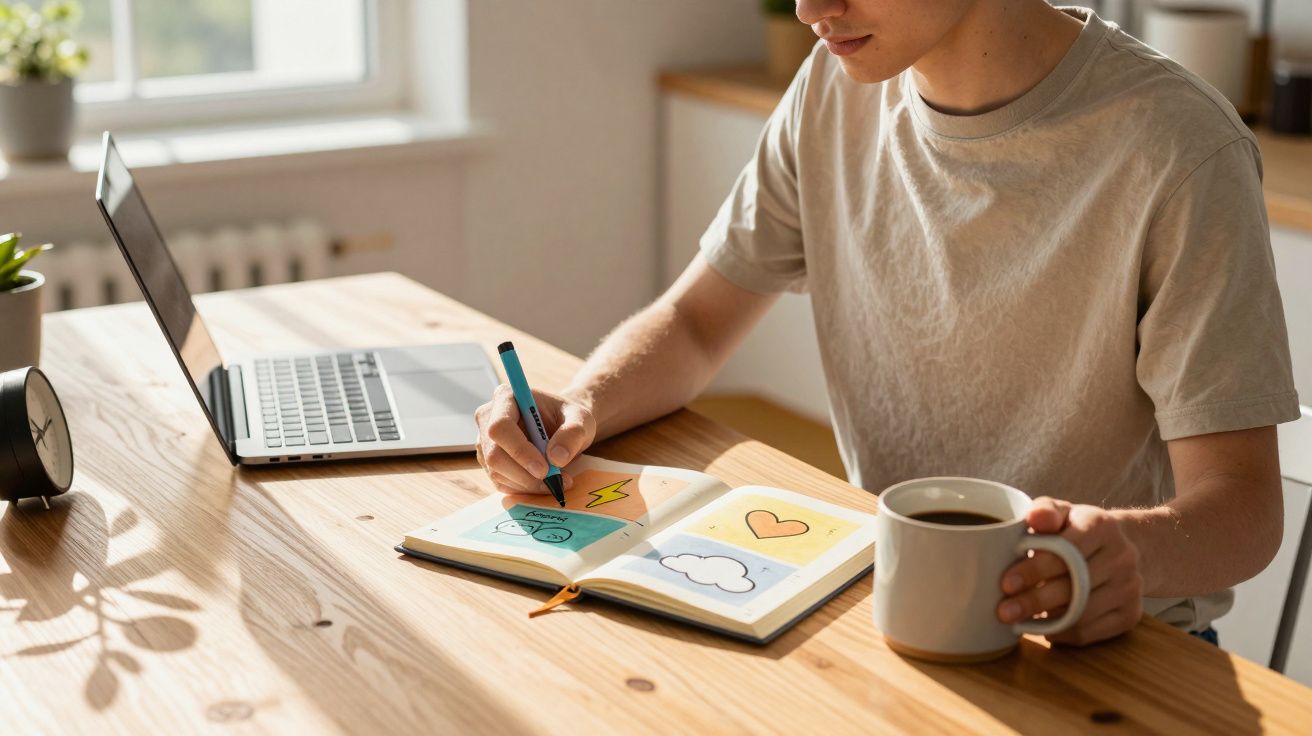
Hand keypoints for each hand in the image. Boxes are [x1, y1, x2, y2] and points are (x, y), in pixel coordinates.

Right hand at [473, 385, 596, 494]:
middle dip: (525, 474)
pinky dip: (524, 489)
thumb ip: (573, 434)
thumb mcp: (581, 420)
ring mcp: (485, 441)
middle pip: (494, 454)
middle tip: (555, 482)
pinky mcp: (489, 462)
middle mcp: (488, 417)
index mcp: (506, 397)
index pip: (500, 426)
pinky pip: (501, 482)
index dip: (520, 450)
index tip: (545, 469)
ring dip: (528, 484)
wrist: (563, 427)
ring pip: (497, 472)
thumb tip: (556, 458)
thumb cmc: (568, 418)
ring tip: (557, 481)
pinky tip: (544, 482)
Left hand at [997, 497, 1143, 645]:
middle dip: (1034, 601)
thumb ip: (1045, 511)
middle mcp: (1123, 557)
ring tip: (1018, 621)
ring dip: (1046, 621)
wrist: (1119, 547)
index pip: (1065, 551)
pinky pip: (1091, 632)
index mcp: (1102, 526)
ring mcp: (1130, 587)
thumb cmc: (1075, 529)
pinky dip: (1063, 634)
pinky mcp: (1131, 614)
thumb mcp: (1060, 512)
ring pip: (1082, 613)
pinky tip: (1043, 628)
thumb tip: (1035, 517)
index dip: (1034, 570)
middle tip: (1004, 612)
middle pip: (1074, 586)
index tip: (1006, 583)